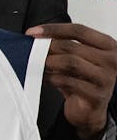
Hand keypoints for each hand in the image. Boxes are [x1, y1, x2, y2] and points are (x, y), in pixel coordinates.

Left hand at [28, 23, 116, 139]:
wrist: (90, 110)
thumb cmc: (83, 81)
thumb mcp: (77, 59)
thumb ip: (65, 47)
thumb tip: (37, 37)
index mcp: (108, 46)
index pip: (79, 30)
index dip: (53, 29)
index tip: (33, 32)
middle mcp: (111, 60)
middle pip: (72, 47)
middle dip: (47, 48)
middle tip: (31, 51)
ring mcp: (106, 78)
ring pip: (70, 62)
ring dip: (48, 62)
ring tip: (37, 64)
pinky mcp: (97, 95)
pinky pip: (68, 82)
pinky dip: (51, 78)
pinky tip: (44, 78)